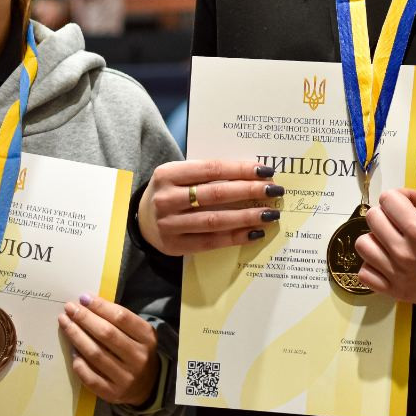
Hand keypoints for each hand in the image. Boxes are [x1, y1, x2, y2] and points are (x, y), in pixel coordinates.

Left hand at [58, 294, 159, 405]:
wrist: (147, 385)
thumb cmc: (138, 351)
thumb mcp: (139, 334)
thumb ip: (119, 321)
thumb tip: (88, 304)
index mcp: (148, 338)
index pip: (122, 317)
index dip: (101, 306)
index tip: (83, 298)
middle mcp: (139, 357)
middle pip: (106, 334)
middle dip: (85, 318)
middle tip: (69, 308)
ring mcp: (126, 377)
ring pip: (96, 354)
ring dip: (77, 336)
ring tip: (65, 323)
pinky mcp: (112, 393)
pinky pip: (90, 377)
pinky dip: (79, 363)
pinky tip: (72, 351)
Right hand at [137, 159, 282, 255]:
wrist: (142, 218)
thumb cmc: (173, 191)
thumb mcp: (182, 174)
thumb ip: (210, 173)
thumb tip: (254, 174)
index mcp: (168, 173)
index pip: (212, 169)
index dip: (241, 169)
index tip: (266, 171)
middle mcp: (166, 198)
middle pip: (216, 194)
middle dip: (249, 191)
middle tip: (274, 190)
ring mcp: (168, 224)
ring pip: (214, 220)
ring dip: (246, 217)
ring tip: (270, 214)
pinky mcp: (174, 246)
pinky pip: (210, 242)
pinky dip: (235, 237)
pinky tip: (254, 232)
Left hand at [355, 142, 415, 305]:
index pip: (388, 198)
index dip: (402, 197)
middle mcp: (404, 252)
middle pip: (372, 217)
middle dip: (388, 214)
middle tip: (405, 220)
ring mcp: (396, 273)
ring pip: (363, 244)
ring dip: (377, 238)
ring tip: (395, 238)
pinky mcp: (391, 291)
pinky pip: (364, 272)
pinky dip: (374, 264)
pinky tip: (390, 259)